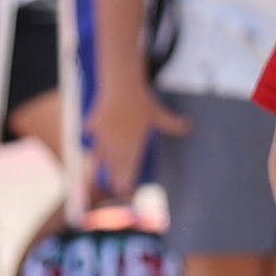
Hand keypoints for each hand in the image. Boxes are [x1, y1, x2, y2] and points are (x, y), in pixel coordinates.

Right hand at [88, 68, 185, 195]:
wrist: (123, 85)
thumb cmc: (142, 100)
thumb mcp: (158, 113)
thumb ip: (171, 123)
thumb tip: (189, 126)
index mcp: (133, 142)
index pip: (130, 166)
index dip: (127, 179)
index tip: (126, 190)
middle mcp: (118, 142)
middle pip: (114, 164)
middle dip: (114, 178)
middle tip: (114, 189)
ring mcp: (104, 134)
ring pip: (100, 154)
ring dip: (99, 166)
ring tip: (97, 175)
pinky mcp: (93, 123)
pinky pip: (89, 135)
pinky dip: (88, 141)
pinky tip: (87, 146)